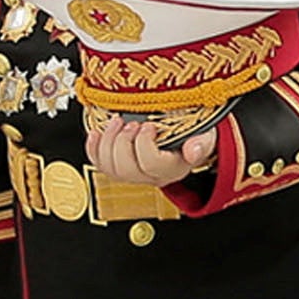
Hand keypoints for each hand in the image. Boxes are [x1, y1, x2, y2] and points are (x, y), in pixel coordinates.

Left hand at [82, 108, 219, 189]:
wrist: (187, 136)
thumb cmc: (194, 134)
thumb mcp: (205, 135)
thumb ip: (202, 143)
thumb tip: (192, 149)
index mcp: (172, 168)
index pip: (151, 164)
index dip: (144, 144)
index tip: (148, 126)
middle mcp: (151, 175)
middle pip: (126, 169)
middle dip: (123, 142)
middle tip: (130, 123)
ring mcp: (134, 172)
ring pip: (111, 168)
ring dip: (108, 141)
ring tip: (117, 122)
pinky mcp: (119, 165)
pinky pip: (99, 164)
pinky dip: (93, 148)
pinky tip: (96, 133)